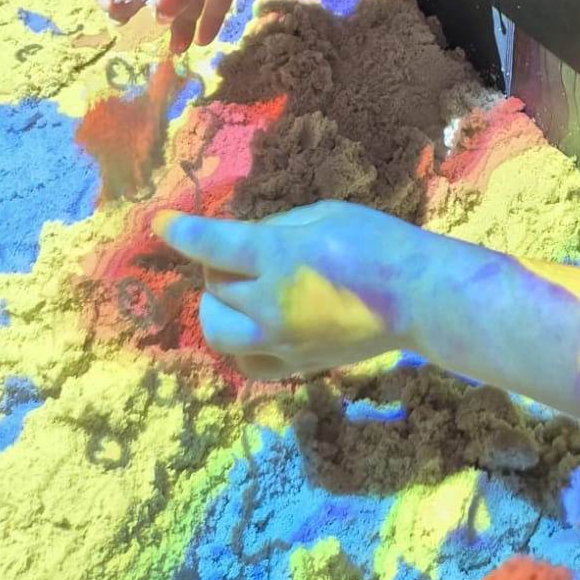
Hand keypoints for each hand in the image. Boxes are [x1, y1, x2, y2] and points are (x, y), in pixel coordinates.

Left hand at [154, 202, 417, 377]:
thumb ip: (277, 229)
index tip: (160, 222)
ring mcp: (281, 342)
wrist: (419, 298)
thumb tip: (247, 241)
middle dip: (214, 268)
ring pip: (218, 332)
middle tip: (238, 256)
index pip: (213, 246)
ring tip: (242, 293)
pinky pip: (247, 361)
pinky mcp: (296, 365)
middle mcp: (270, 305)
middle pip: (212, 291)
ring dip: (219, 308)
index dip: (182, 232)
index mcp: (278, 259)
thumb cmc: (378, 241)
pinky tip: (256, 326)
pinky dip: (241, 342)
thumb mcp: (324, 215)